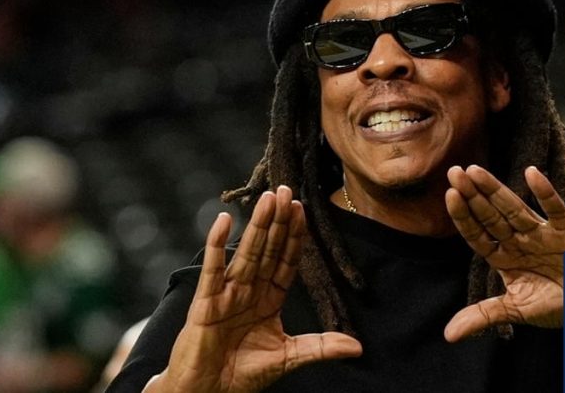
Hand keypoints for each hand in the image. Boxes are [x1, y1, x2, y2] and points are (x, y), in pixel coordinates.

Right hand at [149, 185, 361, 391]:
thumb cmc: (242, 375)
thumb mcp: (288, 358)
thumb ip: (320, 347)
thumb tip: (357, 347)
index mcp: (268, 300)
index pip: (285, 261)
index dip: (294, 236)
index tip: (303, 209)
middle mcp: (249, 291)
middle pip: (267, 249)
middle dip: (278, 221)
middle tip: (287, 189)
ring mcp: (227, 294)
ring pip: (246, 253)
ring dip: (257, 225)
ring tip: (268, 198)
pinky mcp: (206, 303)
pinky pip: (213, 270)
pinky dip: (216, 245)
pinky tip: (224, 221)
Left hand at [443, 165, 564, 341]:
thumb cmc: (559, 305)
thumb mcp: (518, 311)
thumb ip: (484, 316)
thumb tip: (448, 336)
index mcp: (505, 258)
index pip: (478, 235)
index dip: (464, 217)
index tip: (448, 196)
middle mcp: (521, 242)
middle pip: (492, 216)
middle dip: (473, 196)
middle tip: (454, 172)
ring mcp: (544, 234)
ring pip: (516, 209)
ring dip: (496, 190)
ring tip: (476, 171)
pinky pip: (556, 210)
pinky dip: (545, 193)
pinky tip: (531, 174)